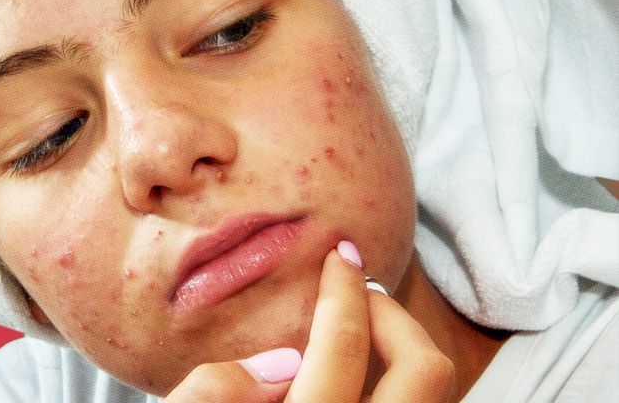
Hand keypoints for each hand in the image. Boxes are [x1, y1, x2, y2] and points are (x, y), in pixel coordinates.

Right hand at [165, 242, 453, 401]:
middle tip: (358, 296)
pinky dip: (401, 393)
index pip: (345, 345)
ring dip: (405, 355)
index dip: (343, 290)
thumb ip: (213, 392)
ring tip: (364, 335)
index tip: (337, 259)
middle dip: (393, 316)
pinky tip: (364, 386)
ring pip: (434, 402)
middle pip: (424, 371)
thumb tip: (281, 360)